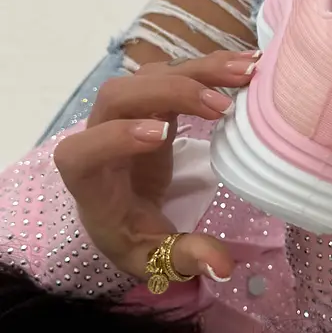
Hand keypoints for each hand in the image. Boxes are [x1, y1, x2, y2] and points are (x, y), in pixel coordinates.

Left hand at [53, 51, 259, 280]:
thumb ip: (184, 258)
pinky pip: (175, 72)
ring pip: (152, 75)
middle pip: (119, 96)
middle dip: (169, 93)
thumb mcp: (152, 256)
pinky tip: (247, 67)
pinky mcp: (153, 100)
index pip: (83, 150)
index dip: (116, 137)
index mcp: (89, 177)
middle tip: (220, 107)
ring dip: (199, 71)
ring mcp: (127, 110)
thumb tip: (224, 266)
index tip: (161, 136)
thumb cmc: (130, 233)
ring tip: (247, 74)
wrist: (123, 208)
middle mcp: (100, 132)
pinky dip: (210, 67)